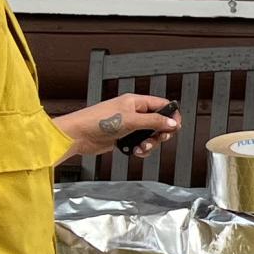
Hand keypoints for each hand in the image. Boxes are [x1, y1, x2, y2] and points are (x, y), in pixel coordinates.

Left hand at [54, 94, 177, 158]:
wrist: (78, 135)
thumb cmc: (97, 121)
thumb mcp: (130, 120)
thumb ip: (153, 122)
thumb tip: (171, 123)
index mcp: (135, 102)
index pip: (161, 105)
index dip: (171, 115)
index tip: (175, 127)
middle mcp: (133, 112)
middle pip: (158, 122)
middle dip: (160, 133)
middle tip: (159, 138)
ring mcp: (128, 126)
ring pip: (149, 135)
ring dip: (149, 144)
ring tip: (142, 147)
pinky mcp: (123, 138)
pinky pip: (139, 144)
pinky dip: (140, 149)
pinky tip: (135, 151)